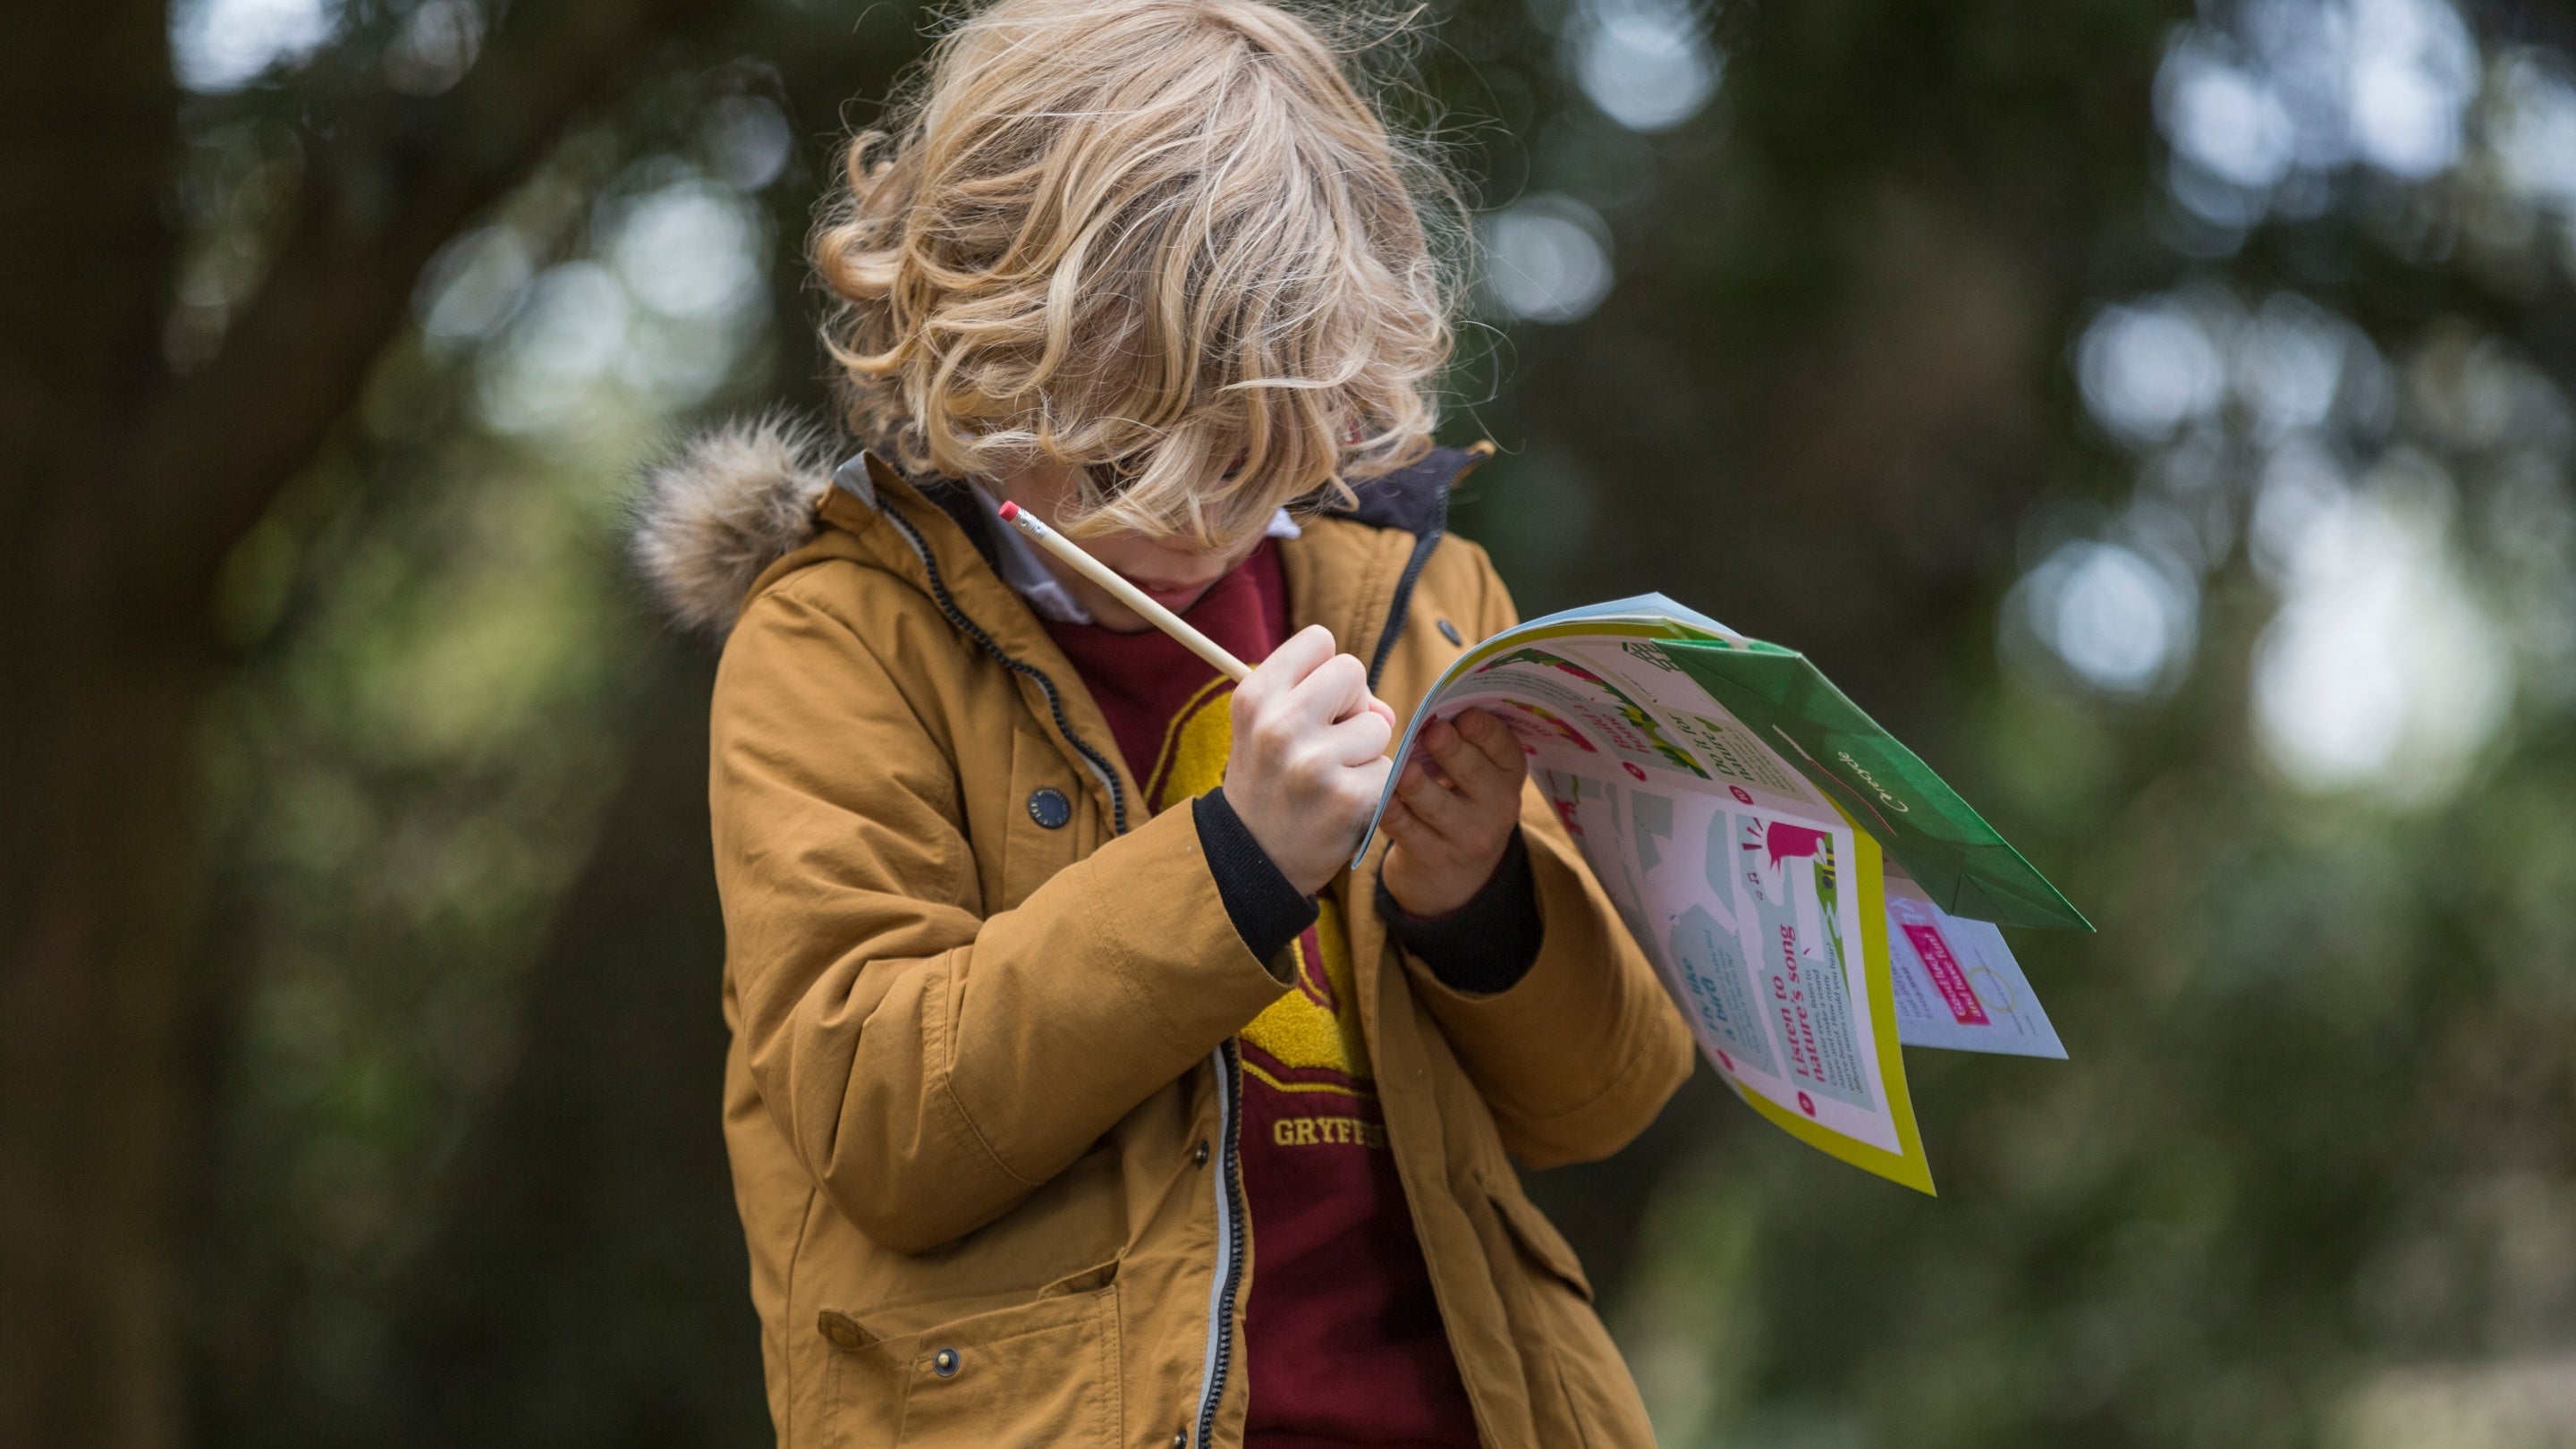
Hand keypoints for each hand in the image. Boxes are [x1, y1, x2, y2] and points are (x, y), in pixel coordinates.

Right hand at [1224, 625, 1397, 895]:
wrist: (1254, 860)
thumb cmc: (1269, 782)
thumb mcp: (1264, 726)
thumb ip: (1314, 696)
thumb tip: (1380, 708)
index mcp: (1254, 697)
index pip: (1319, 640)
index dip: (1326, 671)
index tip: (1315, 702)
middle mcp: (1279, 725)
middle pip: (1353, 671)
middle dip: (1352, 704)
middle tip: (1327, 742)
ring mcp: (1314, 763)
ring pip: (1378, 724)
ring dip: (1365, 751)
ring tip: (1331, 779)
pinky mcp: (1348, 798)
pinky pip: (1389, 768)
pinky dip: (1374, 786)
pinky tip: (1343, 805)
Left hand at [1379, 709, 1528, 916]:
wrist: (1454, 879)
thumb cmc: (1459, 805)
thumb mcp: (1476, 780)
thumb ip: (1463, 744)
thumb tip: (1432, 708)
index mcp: (1508, 777)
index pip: (1505, 749)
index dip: (1486, 731)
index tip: (1464, 714)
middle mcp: (1496, 808)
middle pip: (1474, 774)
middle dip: (1453, 751)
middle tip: (1433, 731)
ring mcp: (1465, 837)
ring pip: (1438, 805)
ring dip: (1419, 784)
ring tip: (1405, 768)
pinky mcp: (1431, 858)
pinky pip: (1407, 830)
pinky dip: (1392, 811)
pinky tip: (1381, 798)